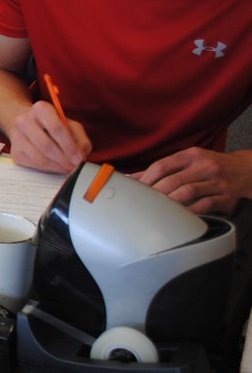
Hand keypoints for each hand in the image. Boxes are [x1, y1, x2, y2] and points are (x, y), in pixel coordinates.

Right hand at [6, 101, 91, 174]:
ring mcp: (17, 137)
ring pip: (39, 158)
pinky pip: (33, 164)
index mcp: (40, 109)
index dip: (69, 146)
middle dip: (63, 159)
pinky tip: (56, 167)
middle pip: (46, 145)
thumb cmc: (53, 125)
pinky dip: (48, 169)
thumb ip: (80, 139)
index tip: (79, 159)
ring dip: (56, 166)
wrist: (28, 125)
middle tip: (74, 167)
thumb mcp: (70, 125)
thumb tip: (80, 157)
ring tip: (67, 168)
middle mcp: (24, 121)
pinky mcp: (15, 152)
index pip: (56, 129)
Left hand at [133, 148, 251, 214]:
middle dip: (154, 193)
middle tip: (143, 203)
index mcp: (192, 155)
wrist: (248, 171)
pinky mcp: (227, 197)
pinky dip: (189, 212)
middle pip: (172, 181)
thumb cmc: (211, 167)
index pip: (162, 166)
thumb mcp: (190, 161)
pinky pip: (204, 206)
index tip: (135, 190)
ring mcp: (217, 182)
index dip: (145, 179)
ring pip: (187, 192)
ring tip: (157, 210)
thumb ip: (163, 169)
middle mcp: (205, 166)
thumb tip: (133, 178)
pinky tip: (179, 216)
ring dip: (169, 203)